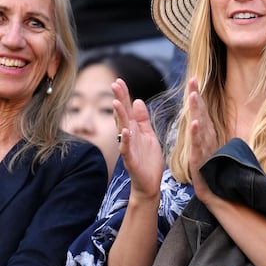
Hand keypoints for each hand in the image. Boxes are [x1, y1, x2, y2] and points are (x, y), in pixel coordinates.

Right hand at [112, 78, 163, 200]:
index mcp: (134, 130)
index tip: (119, 81)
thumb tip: (137, 101)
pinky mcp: (131, 160)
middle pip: (123, 115)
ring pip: (122, 129)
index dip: (124, 95)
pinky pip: (126, 149)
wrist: (149, 184)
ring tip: (117, 103)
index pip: (127, 109)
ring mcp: (128, 148)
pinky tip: (124, 131)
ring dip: (119, 116)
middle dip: (119, 99)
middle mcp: (128, 137)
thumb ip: (142, 119)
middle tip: (115, 84)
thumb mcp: (148, 135)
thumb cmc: (148, 160)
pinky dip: (125, 140)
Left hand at [186, 77, 220, 204]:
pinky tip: (195, 122)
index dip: (197, 95)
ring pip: (201, 125)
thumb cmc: (213, 170)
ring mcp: (204, 147)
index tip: (194, 79)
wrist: (215, 192)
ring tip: (193, 95)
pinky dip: (197, 133)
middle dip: (196, 95)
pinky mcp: (200, 159)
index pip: (200, 111)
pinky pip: (198, 144)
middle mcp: (207, 137)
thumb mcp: (207, 148)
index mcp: (205, 134)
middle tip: (193, 78)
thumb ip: (206, 134)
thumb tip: (205, 121)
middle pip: (201, 113)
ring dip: (197, 110)